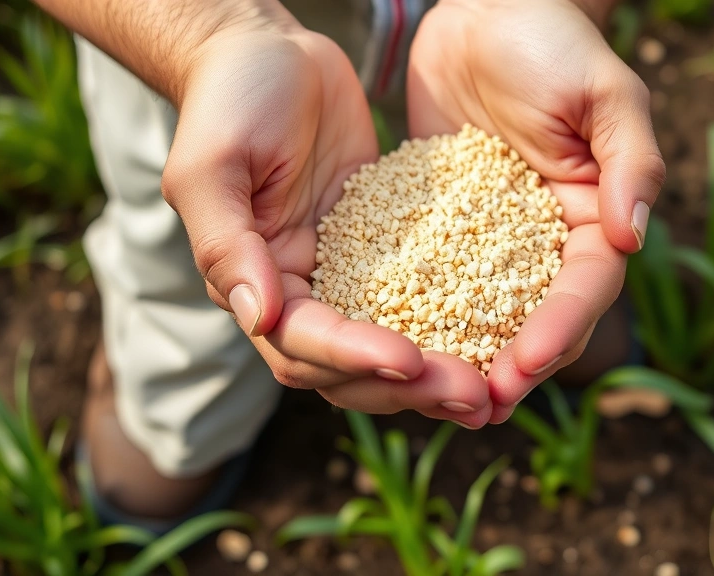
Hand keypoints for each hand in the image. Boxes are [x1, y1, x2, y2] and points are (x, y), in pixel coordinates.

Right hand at [162, 19, 491, 425]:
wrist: (271, 52)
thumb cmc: (231, 101)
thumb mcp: (213, 167)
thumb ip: (229, 245)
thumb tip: (261, 318)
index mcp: (255, 286)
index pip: (304, 345)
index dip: (353, 358)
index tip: (407, 359)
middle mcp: (300, 294)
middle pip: (351, 369)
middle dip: (408, 388)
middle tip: (473, 397)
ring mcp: (345, 275)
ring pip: (390, 348)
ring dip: (438, 373)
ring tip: (492, 388)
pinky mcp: (384, 251)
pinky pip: (423, 297)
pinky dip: (454, 324)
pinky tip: (500, 335)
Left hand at [408, 0, 664, 422]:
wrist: (484, 12)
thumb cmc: (552, 42)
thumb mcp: (605, 92)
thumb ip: (629, 159)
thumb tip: (634, 235)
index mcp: (594, 220)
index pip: (586, 290)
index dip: (560, 330)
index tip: (524, 363)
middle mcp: (545, 243)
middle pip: (536, 320)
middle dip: (512, 367)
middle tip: (478, 404)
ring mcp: (491, 244)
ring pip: (481, 316)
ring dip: (462, 359)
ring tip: (432, 398)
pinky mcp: (441, 232)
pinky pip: (429, 282)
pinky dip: (414, 318)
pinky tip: (386, 347)